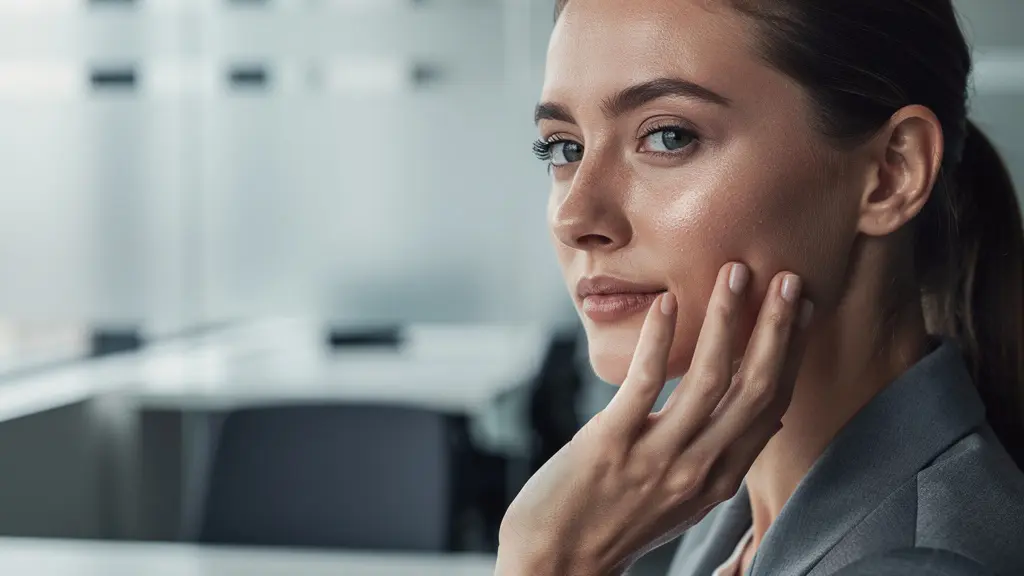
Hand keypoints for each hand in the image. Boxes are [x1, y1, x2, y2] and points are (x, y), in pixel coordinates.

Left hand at [495, 263, 813, 575]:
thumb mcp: (686, 498)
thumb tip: (770, 420)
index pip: (770, 406)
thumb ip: (724, 457)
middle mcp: (698, 470)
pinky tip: (668, 303)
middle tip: (785, 278)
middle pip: (752, 390)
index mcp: (719, 479)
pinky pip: (643, 385)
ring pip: (708, 381)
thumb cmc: (618, 520)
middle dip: (774, 330)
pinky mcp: (610, 445)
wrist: (557, 562)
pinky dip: (658, 341)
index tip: (801, 308)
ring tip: (735, 274)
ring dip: (726, 322)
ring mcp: (656, 458)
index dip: (790, 354)